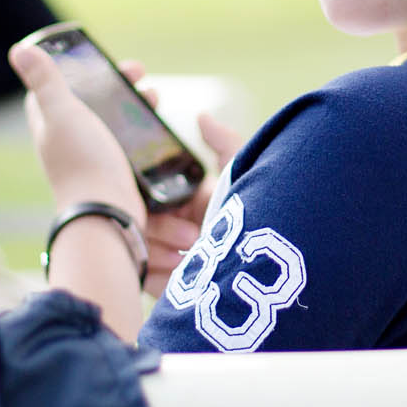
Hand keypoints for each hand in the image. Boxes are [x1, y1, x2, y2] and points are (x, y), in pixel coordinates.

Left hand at [8, 41, 144, 222]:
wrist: (106, 214)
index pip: (55, 88)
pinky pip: (130, 143)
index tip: (101, 58)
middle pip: (92, 102)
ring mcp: (93, 157)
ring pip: (114, 122)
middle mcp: (69, 140)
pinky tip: (157, 128)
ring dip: (134, 105)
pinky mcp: (115, 171)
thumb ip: (45, 81)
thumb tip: (20, 49)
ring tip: (154, 97)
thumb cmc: (82, 162)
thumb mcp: (62, 112)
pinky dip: (143, 130)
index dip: (76, 70)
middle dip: (116, 84)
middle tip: (140, 74)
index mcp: (51, 123)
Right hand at [133, 107, 244, 296]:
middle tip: (192, 233)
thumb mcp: (244, 176)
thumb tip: (201, 116)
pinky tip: (180, 273)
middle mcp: (180, 230)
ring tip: (191, 254)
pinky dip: (157, 273)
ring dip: (162, 249)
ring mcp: (171, 260)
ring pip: (142, 247)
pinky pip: (144, 277)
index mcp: (193, 203)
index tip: (175, 202)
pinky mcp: (165, 290)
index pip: (159, 194)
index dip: (163, 197)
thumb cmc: (258, 218)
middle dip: (164, 227)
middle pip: (147, 221)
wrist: (264, 269)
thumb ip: (225, 143)